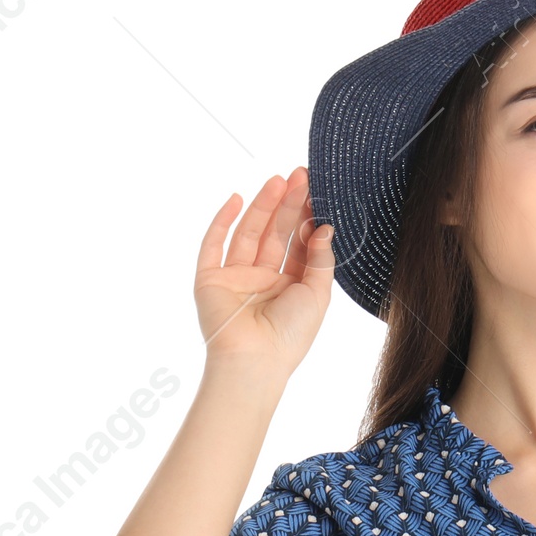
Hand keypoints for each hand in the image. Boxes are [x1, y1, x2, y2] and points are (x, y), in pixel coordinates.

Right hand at [194, 167, 334, 378]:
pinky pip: (214, 245)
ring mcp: (236, 279)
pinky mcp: (210, 280)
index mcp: (290, 287)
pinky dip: (223, 221)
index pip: (298, 245)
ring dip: (262, 206)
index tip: (316, 190)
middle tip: (299, 175)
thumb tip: (324, 226)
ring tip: (278, 180)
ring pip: (249, 234)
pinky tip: (237, 199)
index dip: (306, 218)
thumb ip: (319, 258)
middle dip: (288, 204)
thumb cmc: (291, 334)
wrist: (254, 360)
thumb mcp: (317, 293)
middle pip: (276, 234)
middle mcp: (263, 281)